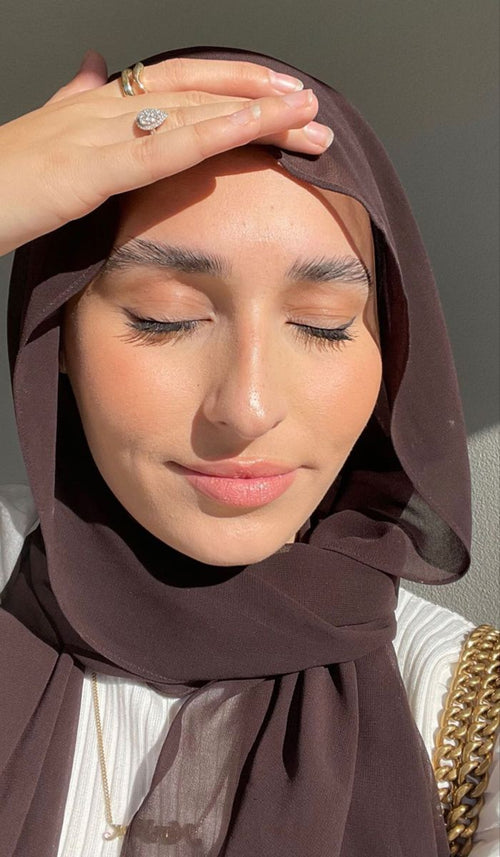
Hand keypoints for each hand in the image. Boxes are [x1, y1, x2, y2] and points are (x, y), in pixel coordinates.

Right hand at [0, 51, 333, 255]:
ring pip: (192, 111)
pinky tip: (258, 128)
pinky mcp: (91, 166)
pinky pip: (165, 146)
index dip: (231, 86)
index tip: (279, 98)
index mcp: (93, 105)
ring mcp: (96, 132)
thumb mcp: (43, 134)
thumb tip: (95, 63)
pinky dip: (217, 133)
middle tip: (313, 112)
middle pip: (197, 91)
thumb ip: (74, 100)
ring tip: (307, 117)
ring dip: (256, 111)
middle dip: (260, 98)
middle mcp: (101, 107)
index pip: (177, 84)